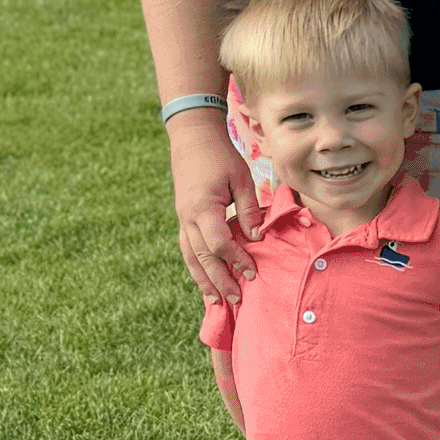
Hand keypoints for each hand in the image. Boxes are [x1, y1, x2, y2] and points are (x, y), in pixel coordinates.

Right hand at [170, 107, 261, 301]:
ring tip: (215, 301)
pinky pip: (187, 248)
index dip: (235, 260)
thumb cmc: (220, 156)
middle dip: (219, 281)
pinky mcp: (183, 218)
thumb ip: (248, 209)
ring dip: (203, 280)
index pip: (218, 244)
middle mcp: (187, 218)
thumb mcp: (241, 178)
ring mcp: (182, 219)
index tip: (252, 273)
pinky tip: (205, 280)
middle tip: (236, 300)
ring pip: (190, 257)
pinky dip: (196, 267)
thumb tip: (257, 237)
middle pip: (201, 257)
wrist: (192, 137)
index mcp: (202, 208)